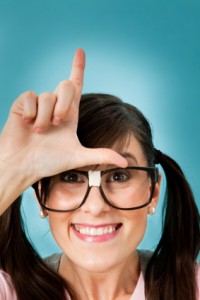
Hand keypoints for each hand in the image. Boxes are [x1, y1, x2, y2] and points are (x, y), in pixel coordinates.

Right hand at [0, 49, 126, 184]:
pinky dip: (31, 113)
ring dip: (45, 117)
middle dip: (63, 104)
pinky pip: (29, 97)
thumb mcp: (78, 157)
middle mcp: (55, 105)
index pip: (75, 84)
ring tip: (39, 132)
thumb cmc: (49, 162)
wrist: (23, 165)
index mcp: (69, 113)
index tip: (80, 51)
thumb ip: (101, 156)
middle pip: (66, 84)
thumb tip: (125, 163)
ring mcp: (38, 104)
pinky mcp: (22, 104)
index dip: (78, 67)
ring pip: (47, 96)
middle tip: (57, 124)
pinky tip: (27, 124)